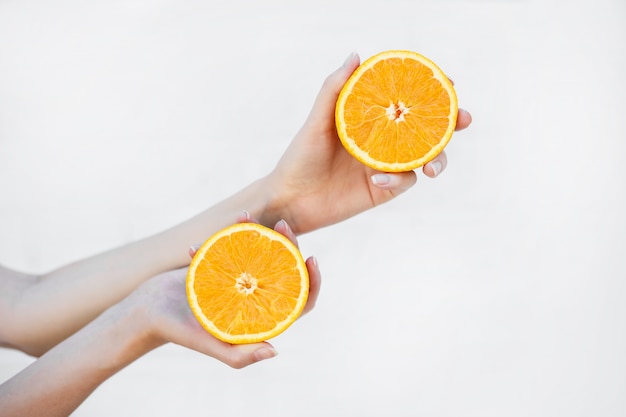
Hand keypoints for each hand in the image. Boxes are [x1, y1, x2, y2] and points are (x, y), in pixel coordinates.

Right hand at [127, 218, 320, 368]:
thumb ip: (239, 355)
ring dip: (265, 232)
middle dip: (291, 245)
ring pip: (265, 253)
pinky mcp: (226, 262)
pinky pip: (241, 243)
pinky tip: (237, 218)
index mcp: (262, 317)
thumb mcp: (210, 344)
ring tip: (254, 216)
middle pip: (286, 270)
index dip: (312, 282)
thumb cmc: (178, 332)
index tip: (311, 258)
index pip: (300, 301)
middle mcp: (257, 296)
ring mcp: (241, 278)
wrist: (148, 310)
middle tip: (282, 224)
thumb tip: (275, 351)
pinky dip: (240, 230)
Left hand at [265, 53, 471, 234]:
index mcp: (370, 119)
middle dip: (450, 123)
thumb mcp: (316, 122)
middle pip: (426, 128)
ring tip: (433, 166)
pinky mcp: (383, 190)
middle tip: (463, 119)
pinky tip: (378, 180)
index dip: (431, 91)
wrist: (290, 200)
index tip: (449, 82)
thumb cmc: (300, 157)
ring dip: (437, 158)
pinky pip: (403, 182)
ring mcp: (385, 165)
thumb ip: (334, 90)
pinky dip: (397, 180)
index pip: (406, 100)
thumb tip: (356, 55)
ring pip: (424, 157)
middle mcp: (382, 140)